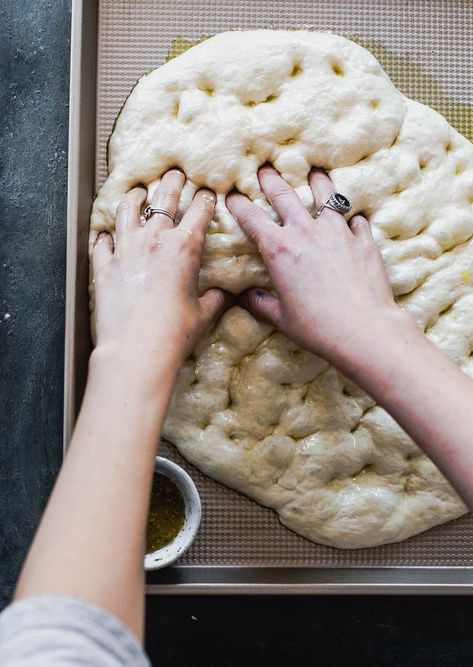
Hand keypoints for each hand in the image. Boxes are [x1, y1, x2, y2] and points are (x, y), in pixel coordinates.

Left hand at [92, 170, 228, 373]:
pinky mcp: (103, 266)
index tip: (207, 195)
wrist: (136, 350)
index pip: (199, 211)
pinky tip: (105, 233)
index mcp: (184, 247)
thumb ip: (215, 298)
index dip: (205, 199)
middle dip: (172, 182)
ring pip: (128, 210)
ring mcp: (125, 249)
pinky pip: (102, 241)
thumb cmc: (174, 334)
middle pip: (164, 198)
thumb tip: (224, 294)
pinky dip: (104, 235)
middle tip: (175, 174)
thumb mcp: (204, 314)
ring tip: (138, 191)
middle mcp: (153, 240)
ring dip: (135, 196)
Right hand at [227, 166, 405, 365]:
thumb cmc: (317, 327)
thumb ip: (260, 303)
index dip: (239, 205)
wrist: (363, 330)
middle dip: (271, 180)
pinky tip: (351, 218)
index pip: (252, 218)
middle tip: (265, 170)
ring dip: (317, 182)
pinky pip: (355, 219)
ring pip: (326, 195)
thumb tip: (245, 297)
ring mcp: (338, 232)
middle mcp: (306, 232)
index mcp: (279, 250)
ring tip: (315, 174)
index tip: (232, 197)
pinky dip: (350, 217)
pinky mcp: (363, 239)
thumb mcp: (281, 318)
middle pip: (284, 195)